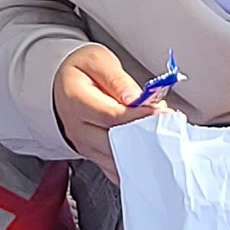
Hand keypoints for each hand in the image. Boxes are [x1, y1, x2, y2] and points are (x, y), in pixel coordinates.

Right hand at [53, 45, 159, 181]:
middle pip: (114, 142)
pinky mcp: (93, 155)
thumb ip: (117, 79)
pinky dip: (134, 163)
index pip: (111, 115)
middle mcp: (77, 128)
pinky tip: (149, 150)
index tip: (160, 111)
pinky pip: (115, 168)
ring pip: (116, 159)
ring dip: (141, 149)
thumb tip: (135, 98)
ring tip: (160, 134)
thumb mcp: (98, 61)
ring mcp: (84, 145)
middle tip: (166, 124)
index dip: (138, 115)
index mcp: (75, 100)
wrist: (63, 84)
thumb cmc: (82, 70)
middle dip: (144, 134)